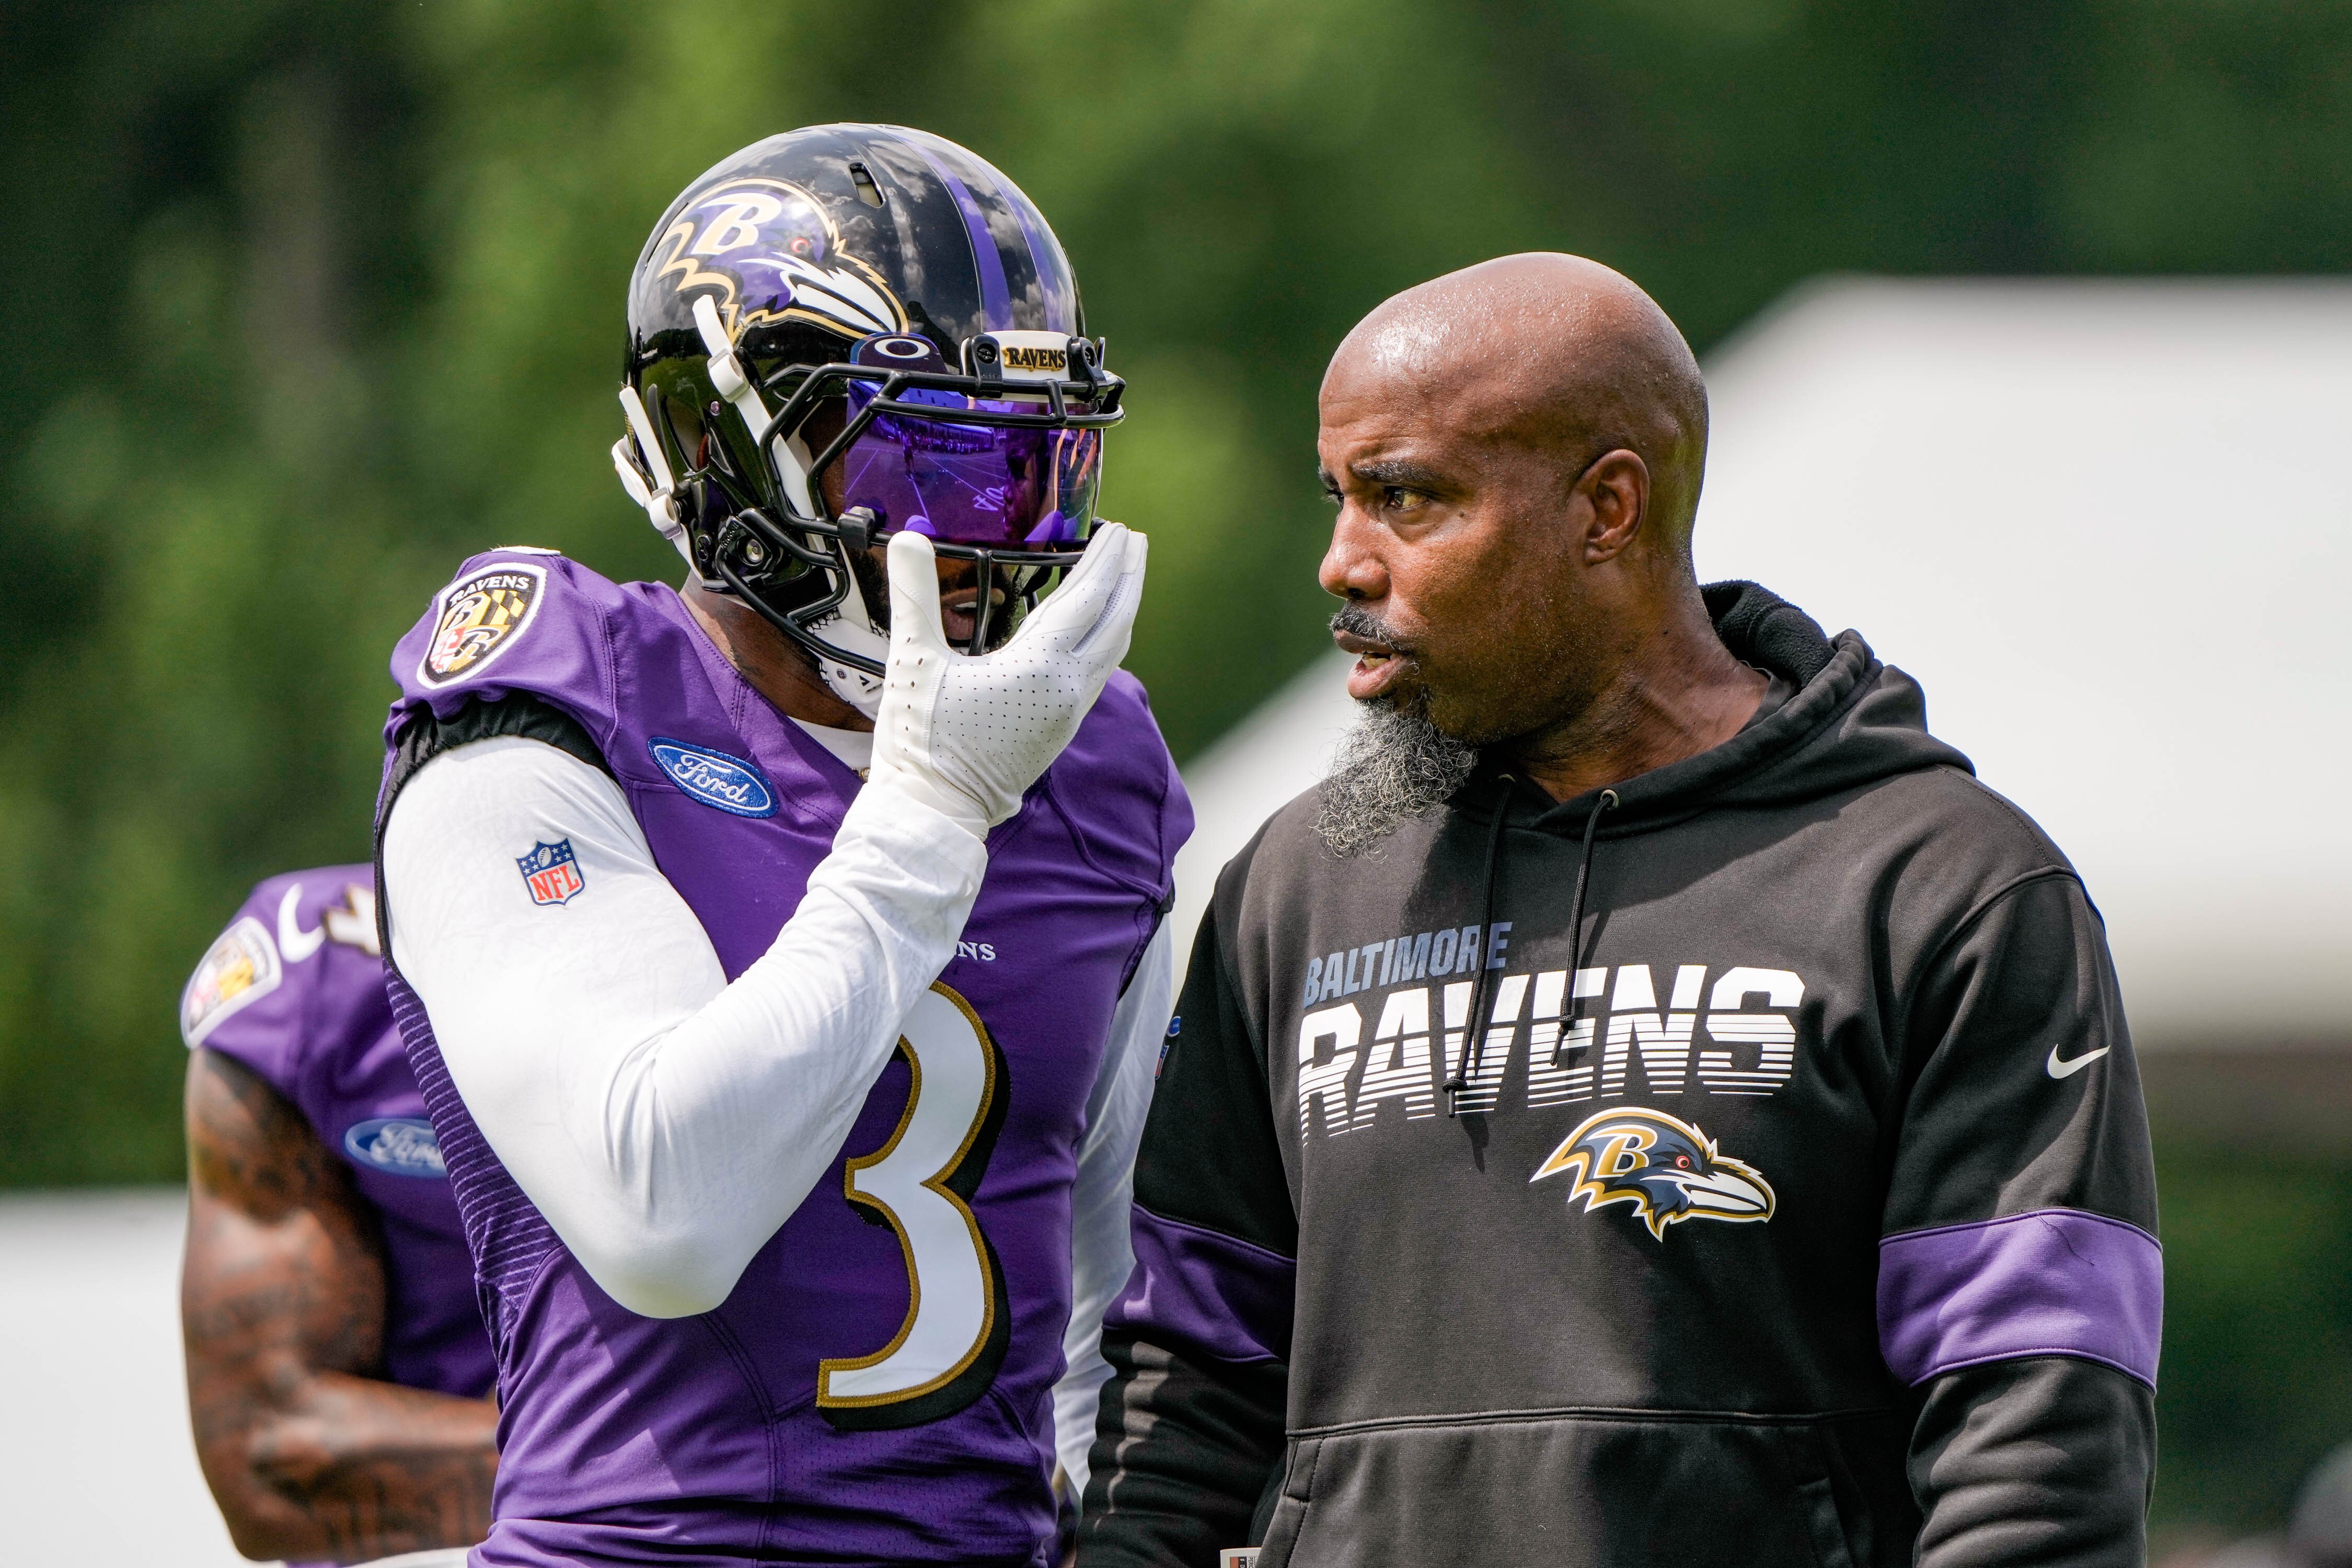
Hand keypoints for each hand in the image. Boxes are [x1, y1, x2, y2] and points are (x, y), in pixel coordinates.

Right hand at [868, 523, 1147, 836]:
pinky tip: (1095, 635)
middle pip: (1115, 622)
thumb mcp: (911, 661)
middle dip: (1128, 578)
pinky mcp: (1060, 732)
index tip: (1120, 529)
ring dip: (1121, 610)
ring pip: (1111, 651)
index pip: (1085, 599)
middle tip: (1136, 542)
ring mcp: (1067, 715)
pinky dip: (1105, 642)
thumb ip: (914, 596)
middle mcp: (1065, 691)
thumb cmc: (920, 742)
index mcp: (1037, 668)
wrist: (934, 813)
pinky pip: (1097, 675)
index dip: (1105, 560)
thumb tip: (906, 541)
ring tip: (1123, 579)